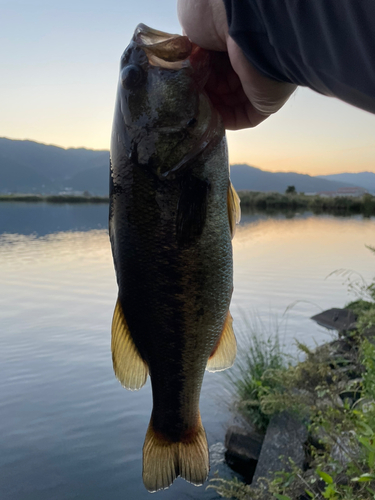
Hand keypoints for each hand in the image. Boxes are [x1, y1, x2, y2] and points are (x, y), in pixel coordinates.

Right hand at [178, 0, 296, 129]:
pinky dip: (223, 121)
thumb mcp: (191, 23)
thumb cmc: (217, 12)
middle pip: (220, 85)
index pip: (212, 65)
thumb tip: (187, 66)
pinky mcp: (267, 101)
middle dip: (199, 93)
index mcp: (233, 39)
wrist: (248, 20)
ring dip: (208, 109)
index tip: (179, 82)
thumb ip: (189, 47)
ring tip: (189, 110)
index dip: (194, 75)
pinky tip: (204, 120)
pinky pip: (242, 118)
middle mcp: (248, 59)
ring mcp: (258, 81)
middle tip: (181, 97)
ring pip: (229, 103)